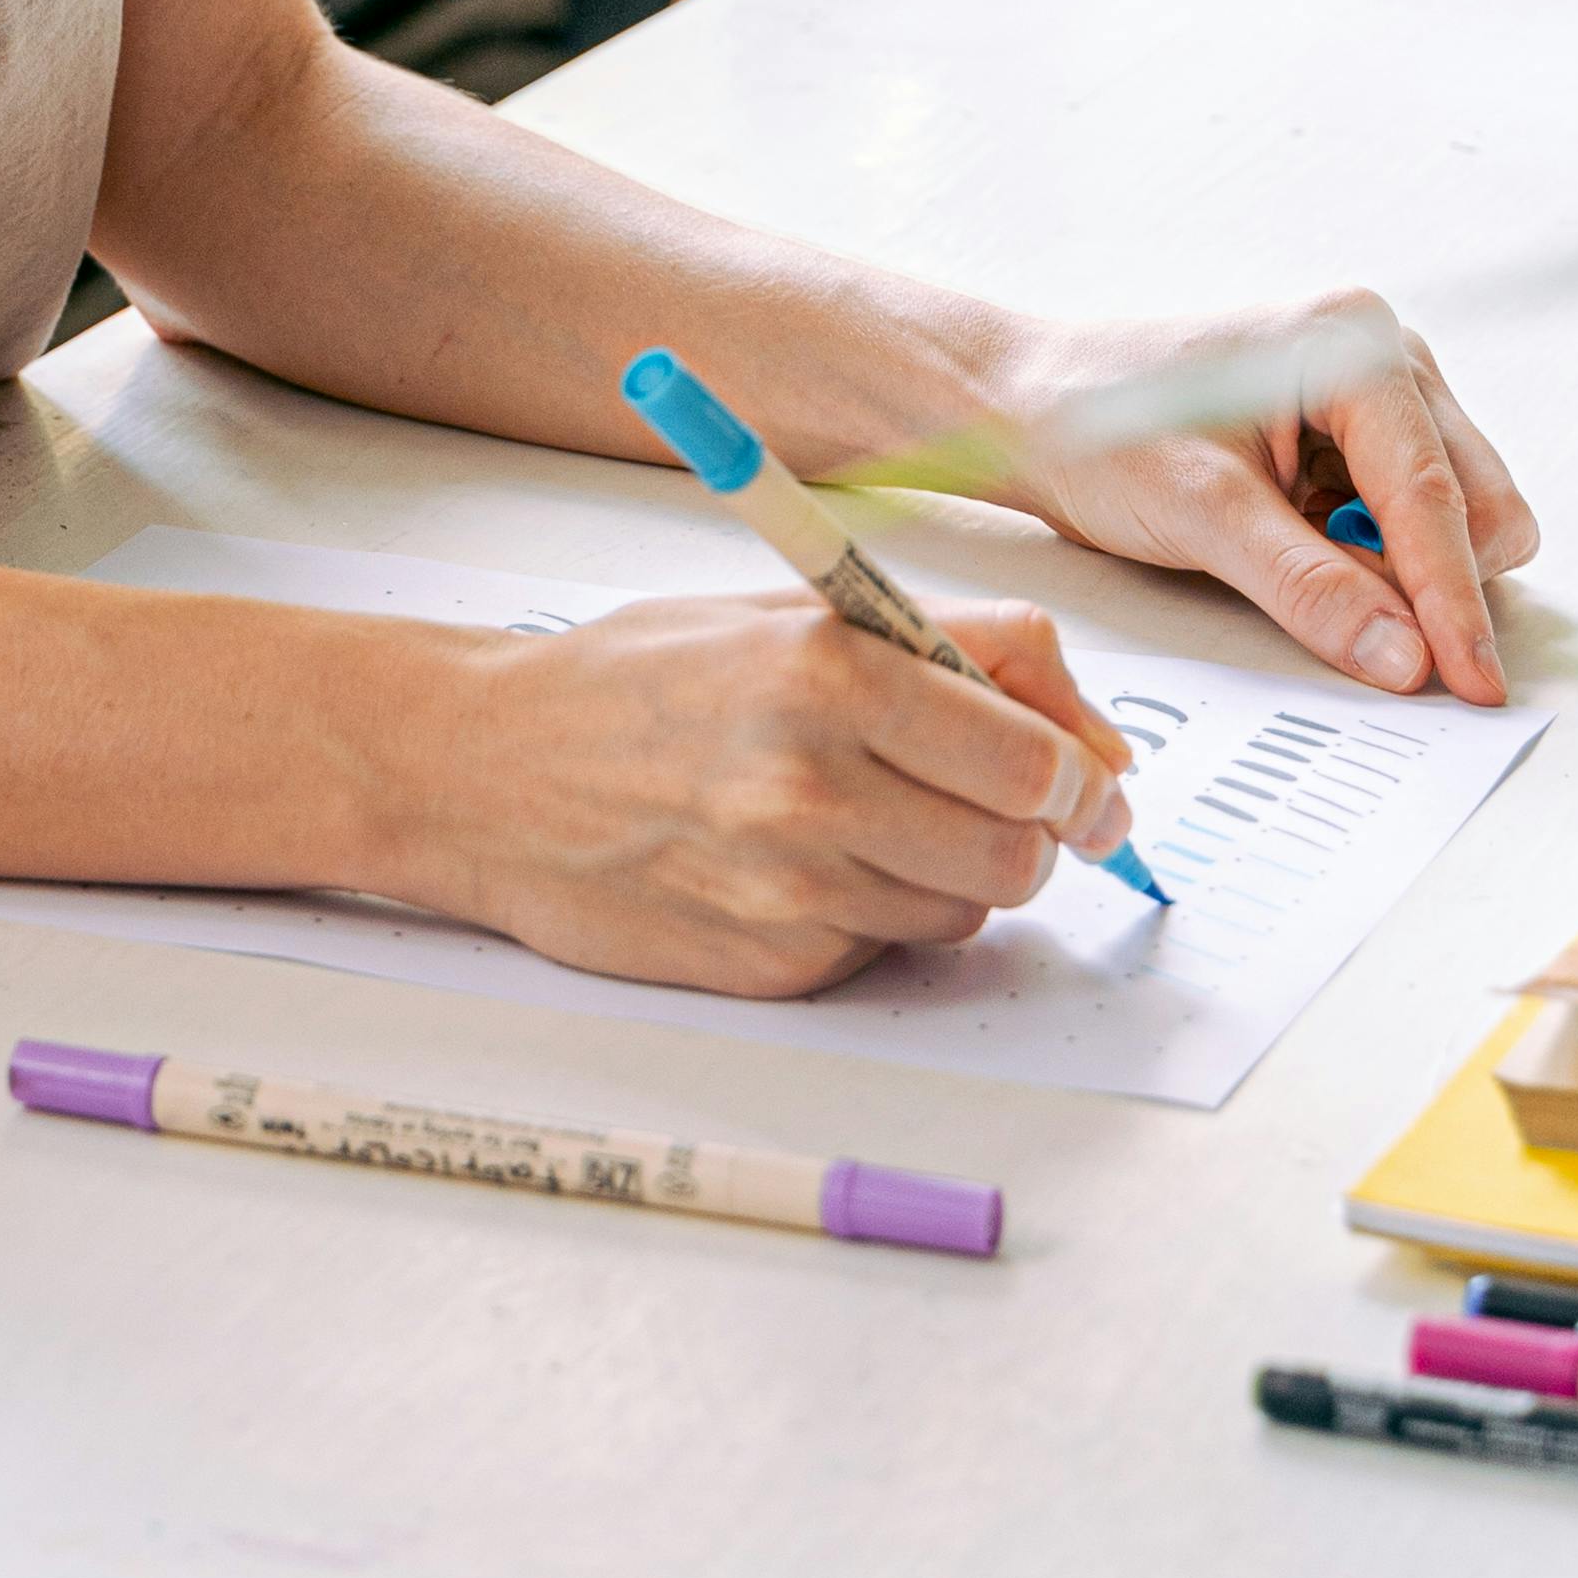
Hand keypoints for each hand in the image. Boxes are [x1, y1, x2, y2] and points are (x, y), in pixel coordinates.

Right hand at [358, 593, 1144, 1000]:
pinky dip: (873, 913)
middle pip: (1022, 851)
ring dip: (952, 871)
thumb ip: (951, 648)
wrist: (484, 771)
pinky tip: (798, 865)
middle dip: (1036, 833)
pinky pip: (884, 949)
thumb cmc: (633, 681)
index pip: (1033, 757)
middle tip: (1005, 807)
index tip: (1087, 778)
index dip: (1081, 774)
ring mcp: (790, 889)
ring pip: (966, 909)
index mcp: (825, 671)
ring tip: (870, 819)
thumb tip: (1093, 739)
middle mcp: (812, 786)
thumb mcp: (787, 612)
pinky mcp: (770, 965)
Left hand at [979, 290, 1536, 704]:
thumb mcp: (1199, 514)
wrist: (1026, 406)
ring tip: (1291, 559)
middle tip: (1355, 624)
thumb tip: (1408, 659)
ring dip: (1404, 571)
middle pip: (1477, 502)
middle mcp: (1382, 357)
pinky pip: (1411, 525)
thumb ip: (1308, 587)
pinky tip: (1294, 548)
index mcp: (1351, 345)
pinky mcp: (1357, 441)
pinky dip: (1374, 561)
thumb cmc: (1097, 430)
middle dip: (1436, 580)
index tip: (1475, 685)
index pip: (1434, 493)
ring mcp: (1378, 398)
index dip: (1456, 600)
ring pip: (1457, 517)